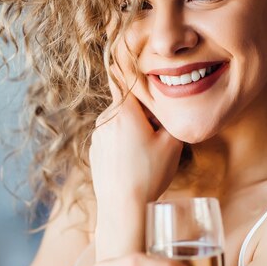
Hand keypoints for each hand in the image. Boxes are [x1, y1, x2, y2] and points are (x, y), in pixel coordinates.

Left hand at [89, 72, 182, 259]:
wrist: (123, 208)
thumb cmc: (149, 174)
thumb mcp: (171, 142)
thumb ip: (171, 116)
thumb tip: (170, 104)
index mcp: (124, 111)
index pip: (126, 77)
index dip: (135, 69)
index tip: (138, 57)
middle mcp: (105, 119)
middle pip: (128, 102)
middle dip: (144, 111)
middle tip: (160, 130)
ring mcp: (97, 136)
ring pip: (120, 121)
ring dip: (134, 127)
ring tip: (148, 151)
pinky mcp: (95, 151)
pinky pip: (112, 137)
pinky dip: (124, 142)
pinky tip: (135, 162)